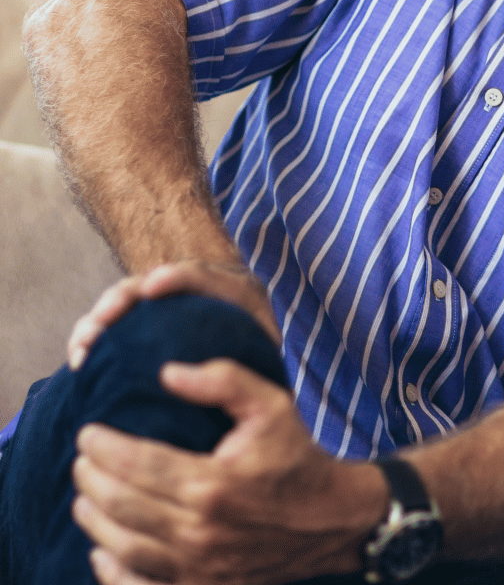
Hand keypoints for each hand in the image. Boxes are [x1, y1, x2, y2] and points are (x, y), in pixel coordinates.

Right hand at [68, 261, 279, 369]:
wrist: (254, 359)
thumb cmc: (262, 368)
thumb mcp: (266, 361)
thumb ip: (254, 365)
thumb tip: (236, 384)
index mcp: (240, 293)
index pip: (208, 276)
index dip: (179, 277)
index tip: (151, 286)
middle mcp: (203, 288)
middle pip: (158, 280)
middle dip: (126, 297)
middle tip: (102, 319)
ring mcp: (174, 300)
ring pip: (132, 297)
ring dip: (103, 316)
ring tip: (84, 342)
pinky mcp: (151, 317)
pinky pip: (120, 317)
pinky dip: (97, 331)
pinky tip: (80, 353)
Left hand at [71, 359, 386, 583]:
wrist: (334, 517)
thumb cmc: (298, 456)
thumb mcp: (271, 404)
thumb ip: (222, 380)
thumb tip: (168, 372)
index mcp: (213, 483)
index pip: (138, 464)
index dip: (104, 447)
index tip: (87, 432)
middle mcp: (199, 530)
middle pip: (122, 505)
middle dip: (92, 479)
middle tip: (81, 458)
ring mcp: (198, 567)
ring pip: (123, 547)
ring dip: (94, 520)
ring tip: (84, 495)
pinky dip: (112, 571)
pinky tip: (102, 549)